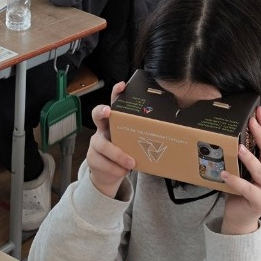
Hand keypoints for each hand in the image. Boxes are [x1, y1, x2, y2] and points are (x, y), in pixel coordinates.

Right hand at [86, 85, 135, 199]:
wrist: (107, 175)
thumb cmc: (124, 154)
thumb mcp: (132, 144)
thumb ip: (140, 138)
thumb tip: (168, 133)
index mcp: (114, 123)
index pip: (113, 103)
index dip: (116, 93)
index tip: (122, 86)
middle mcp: (101, 130)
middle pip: (96, 115)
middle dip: (102, 111)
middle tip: (109, 112)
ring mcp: (94, 144)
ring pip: (103, 146)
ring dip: (118, 155)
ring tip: (131, 163)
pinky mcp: (92, 159)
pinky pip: (104, 163)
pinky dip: (116, 169)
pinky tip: (123, 171)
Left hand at [219, 108, 260, 235]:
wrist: (241, 217)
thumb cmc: (241, 190)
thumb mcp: (244, 169)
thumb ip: (243, 155)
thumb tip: (230, 131)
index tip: (259, 111)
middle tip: (252, 121)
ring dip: (250, 158)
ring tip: (239, 147)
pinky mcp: (260, 202)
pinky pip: (248, 189)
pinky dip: (236, 181)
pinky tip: (225, 174)